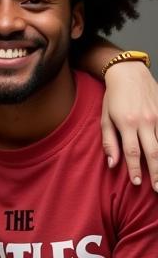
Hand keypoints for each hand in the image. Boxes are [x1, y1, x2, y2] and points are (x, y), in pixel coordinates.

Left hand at [100, 60, 157, 188]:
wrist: (129, 73)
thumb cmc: (113, 98)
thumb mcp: (105, 119)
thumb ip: (109, 142)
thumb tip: (113, 164)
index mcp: (128, 124)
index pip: (133, 153)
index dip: (135, 170)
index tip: (138, 184)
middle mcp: (146, 121)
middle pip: (153, 152)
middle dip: (156, 172)